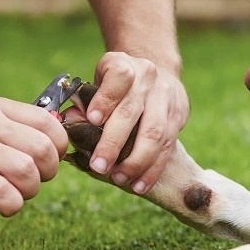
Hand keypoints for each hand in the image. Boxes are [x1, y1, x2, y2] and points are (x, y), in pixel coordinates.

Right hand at [0, 97, 67, 215]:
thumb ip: (13, 130)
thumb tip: (54, 147)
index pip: (49, 122)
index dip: (58, 147)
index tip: (48, 161)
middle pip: (44, 149)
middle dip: (48, 173)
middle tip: (31, 181)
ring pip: (28, 171)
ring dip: (29, 191)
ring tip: (15, 195)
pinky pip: (4, 193)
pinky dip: (11, 206)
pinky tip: (1, 207)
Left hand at [83, 52, 188, 192]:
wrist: (157, 71)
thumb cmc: (119, 83)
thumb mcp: (100, 80)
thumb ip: (86, 100)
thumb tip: (70, 122)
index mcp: (124, 65)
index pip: (118, 78)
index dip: (106, 98)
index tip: (92, 119)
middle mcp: (148, 79)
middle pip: (133, 112)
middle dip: (114, 142)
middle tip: (99, 166)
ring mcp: (166, 98)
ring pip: (155, 133)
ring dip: (136, 161)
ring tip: (120, 179)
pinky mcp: (178, 116)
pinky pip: (167, 147)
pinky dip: (152, 169)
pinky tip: (139, 184)